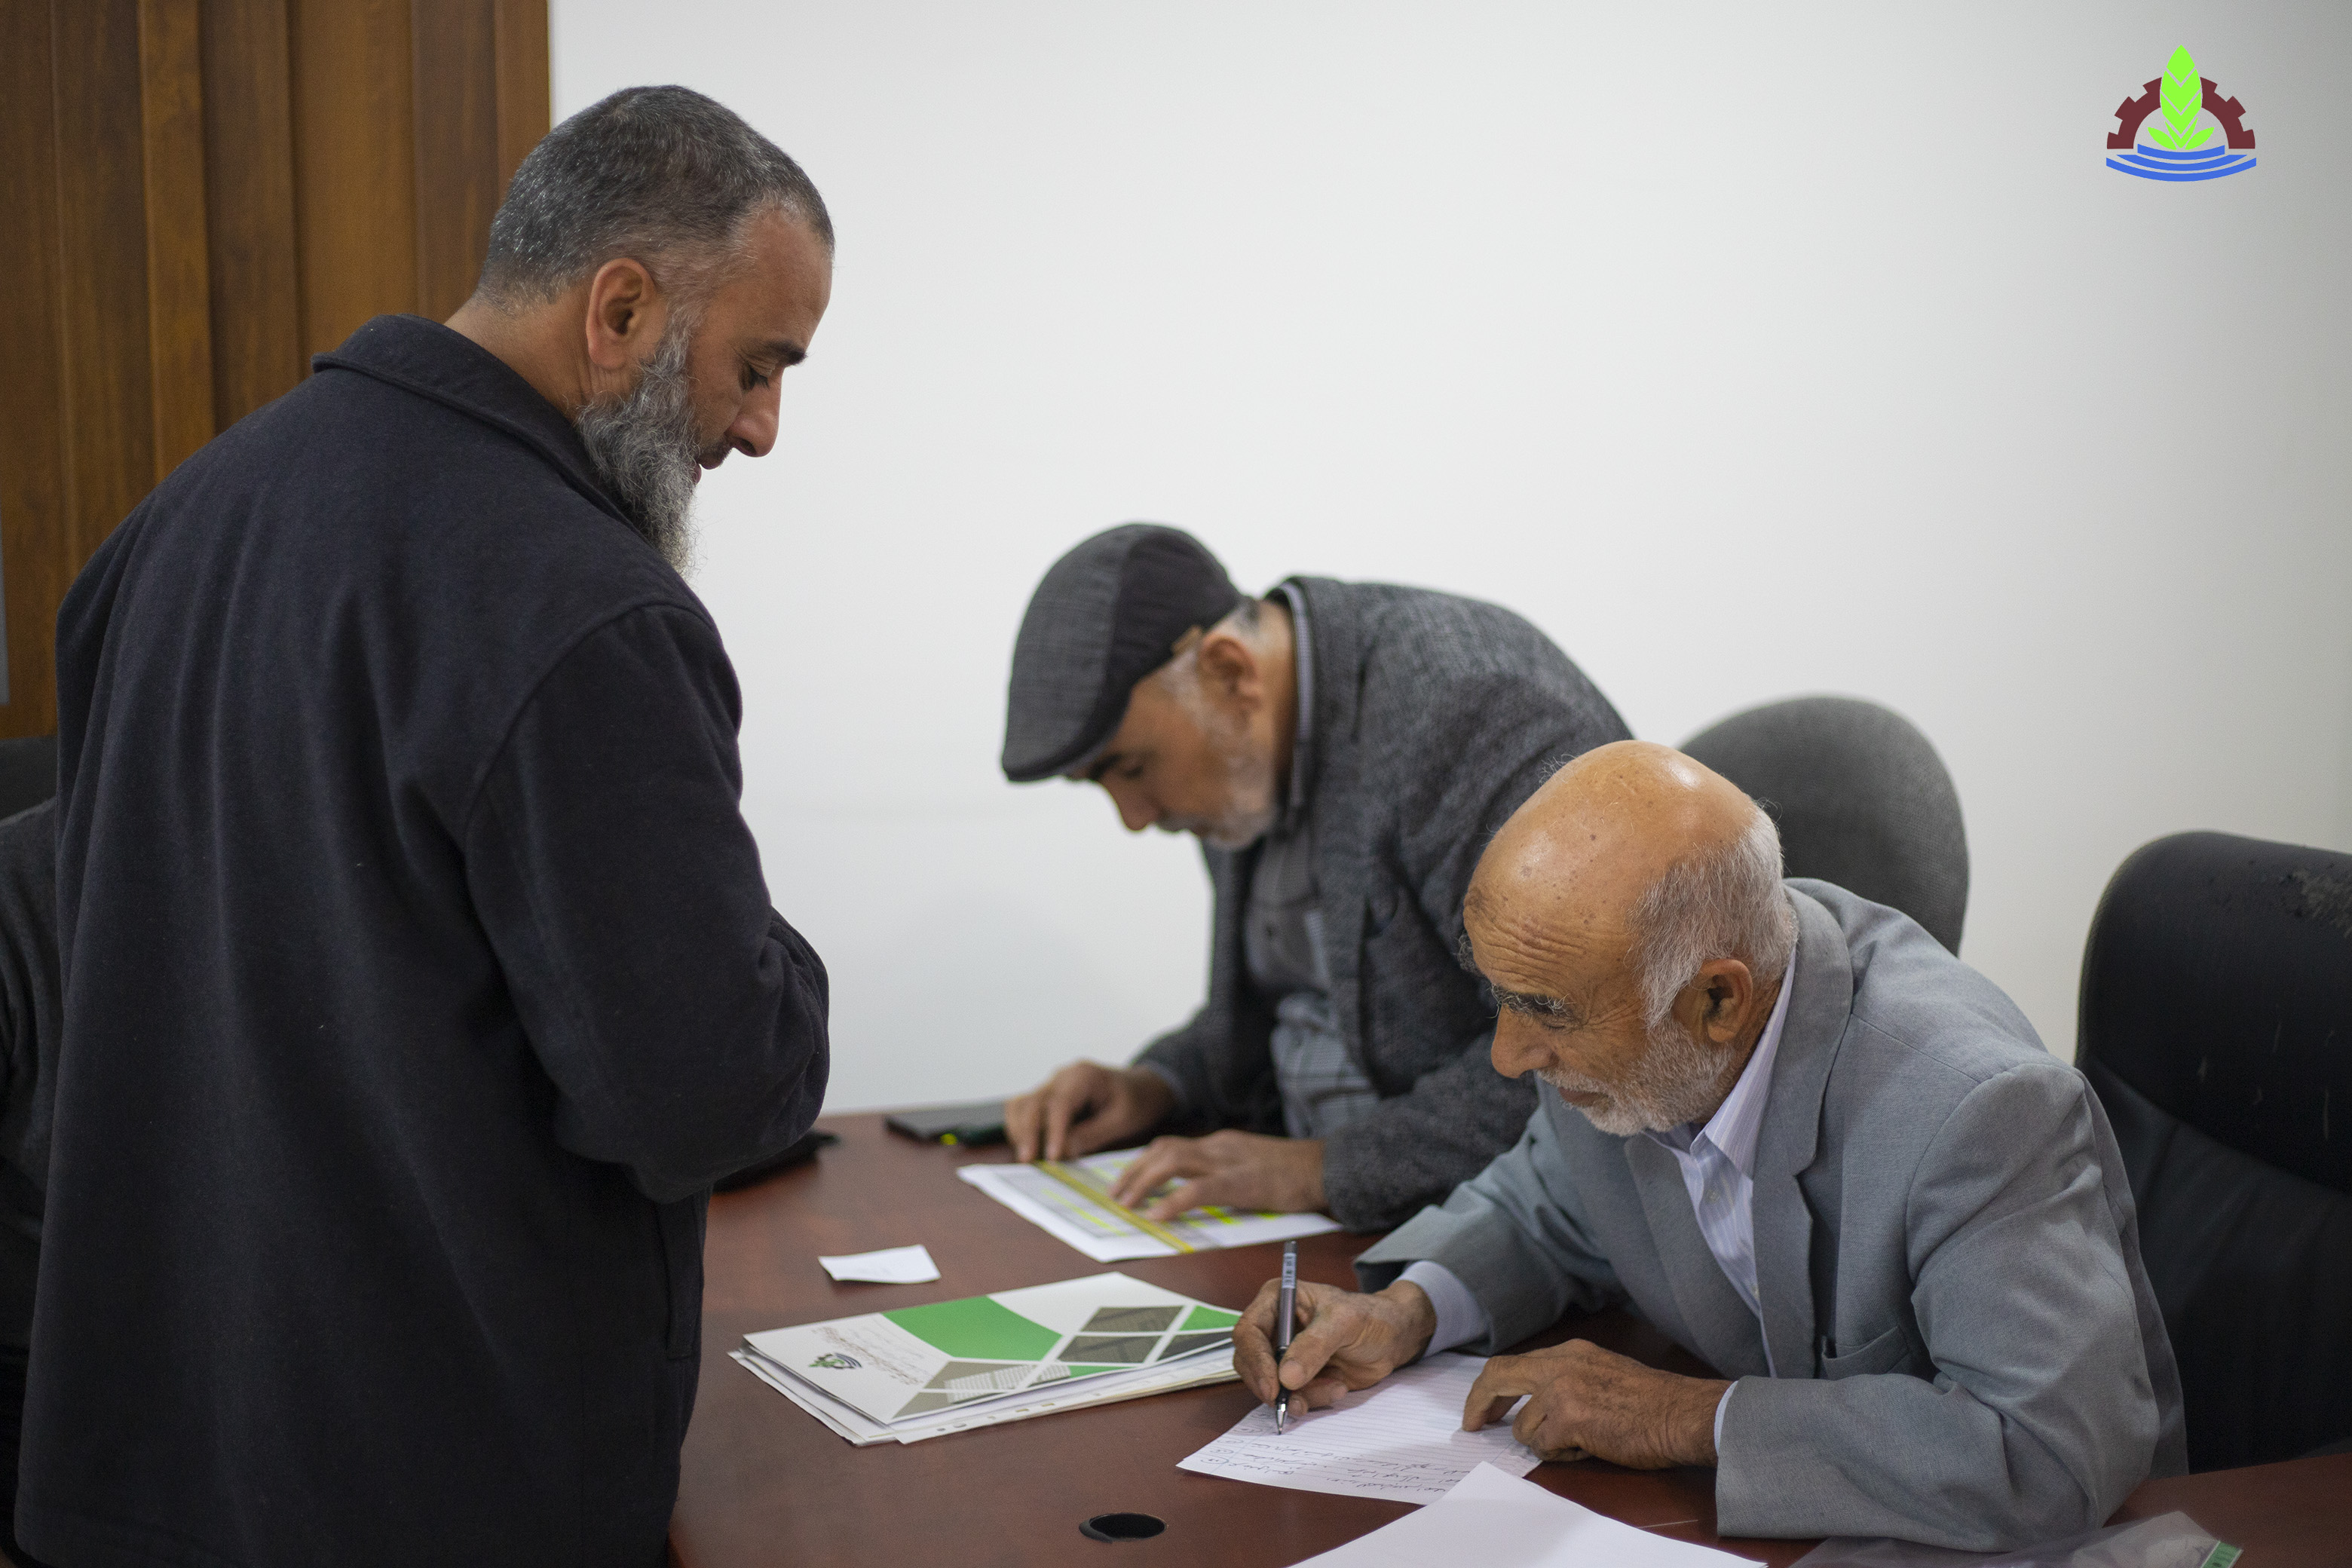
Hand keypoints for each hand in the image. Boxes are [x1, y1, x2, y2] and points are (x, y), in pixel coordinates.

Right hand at [1005, 1061, 1173, 1162]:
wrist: (1139, 1090)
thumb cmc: (1135, 1102)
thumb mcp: (1122, 1120)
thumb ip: (1093, 1134)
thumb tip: (1064, 1152)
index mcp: (1083, 1076)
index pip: (1059, 1103)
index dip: (1053, 1131)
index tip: (1052, 1157)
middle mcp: (1061, 1077)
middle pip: (1032, 1101)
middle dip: (1028, 1132)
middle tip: (1029, 1161)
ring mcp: (1051, 1086)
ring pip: (1021, 1104)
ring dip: (1020, 1130)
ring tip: (1027, 1157)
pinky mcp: (1046, 1098)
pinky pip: (1023, 1110)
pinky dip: (1020, 1128)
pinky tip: (1028, 1148)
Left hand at [1109, 1130, 1324, 1218]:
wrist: (1327, 1168)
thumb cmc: (1295, 1174)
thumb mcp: (1253, 1166)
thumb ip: (1226, 1172)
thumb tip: (1198, 1191)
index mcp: (1221, 1143)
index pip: (1171, 1144)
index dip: (1143, 1161)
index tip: (1126, 1179)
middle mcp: (1220, 1146)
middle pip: (1164, 1149)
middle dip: (1134, 1171)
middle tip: (1116, 1194)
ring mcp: (1230, 1161)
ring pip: (1173, 1160)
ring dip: (1143, 1181)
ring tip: (1126, 1203)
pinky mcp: (1242, 1181)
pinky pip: (1198, 1188)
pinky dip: (1171, 1201)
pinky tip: (1156, 1215)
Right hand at [1233, 1279, 1435, 1411]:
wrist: (1393, 1339)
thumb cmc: (1370, 1318)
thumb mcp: (1344, 1323)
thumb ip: (1315, 1346)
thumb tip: (1286, 1377)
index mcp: (1277, 1300)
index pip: (1248, 1331)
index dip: (1255, 1360)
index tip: (1273, 1386)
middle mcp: (1274, 1327)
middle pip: (1250, 1363)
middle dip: (1273, 1386)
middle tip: (1297, 1402)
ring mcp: (1283, 1354)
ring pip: (1269, 1386)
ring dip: (1299, 1396)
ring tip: (1334, 1387)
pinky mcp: (1296, 1377)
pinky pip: (1289, 1397)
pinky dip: (1311, 1400)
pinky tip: (1337, 1387)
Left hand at [1463, 1338, 1728, 1467]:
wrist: (1682, 1414)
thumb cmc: (1652, 1402)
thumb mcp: (1602, 1372)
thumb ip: (1566, 1379)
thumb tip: (1533, 1403)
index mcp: (1569, 1352)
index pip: (1511, 1363)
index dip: (1489, 1387)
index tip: (1482, 1407)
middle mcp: (1560, 1365)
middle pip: (1498, 1378)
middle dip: (1480, 1403)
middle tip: (1474, 1424)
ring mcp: (1562, 1389)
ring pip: (1524, 1428)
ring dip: (1545, 1443)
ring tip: (1580, 1442)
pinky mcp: (1569, 1417)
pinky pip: (1545, 1447)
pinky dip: (1562, 1454)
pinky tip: (1588, 1448)